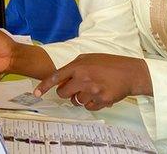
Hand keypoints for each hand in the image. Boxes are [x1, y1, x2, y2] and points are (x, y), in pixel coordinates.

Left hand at [34, 53, 151, 110]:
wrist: (130, 73)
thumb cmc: (109, 64)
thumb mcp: (88, 58)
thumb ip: (74, 67)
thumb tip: (62, 78)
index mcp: (78, 66)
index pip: (56, 77)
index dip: (44, 86)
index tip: (36, 93)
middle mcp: (83, 78)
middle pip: (63, 93)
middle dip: (66, 93)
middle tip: (76, 88)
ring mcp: (92, 90)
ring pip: (75, 101)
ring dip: (80, 98)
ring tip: (92, 89)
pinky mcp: (101, 100)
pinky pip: (88, 107)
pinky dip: (91, 104)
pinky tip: (99, 95)